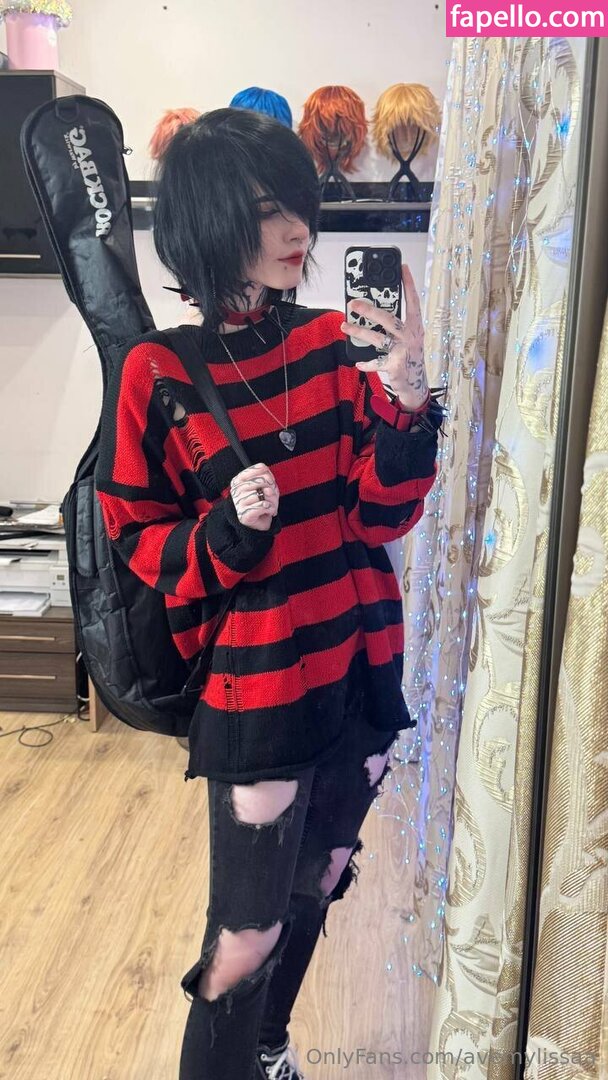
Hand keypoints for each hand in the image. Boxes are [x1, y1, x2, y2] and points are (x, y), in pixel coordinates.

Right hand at [229, 463, 279, 531]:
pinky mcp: (243, 515)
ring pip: (263, 494)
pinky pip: (263, 506)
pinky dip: (270, 509)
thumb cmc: (261, 502)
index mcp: (239, 480)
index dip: (270, 475)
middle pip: (263, 480)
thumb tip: (267, 489)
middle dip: (273, 489)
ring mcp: (238, 502)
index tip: (270, 483)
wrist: (256, 523)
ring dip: (273, 501)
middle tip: (271, 497)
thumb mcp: (266, 487)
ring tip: (269, 506)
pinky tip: (268, 512)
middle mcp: (236, 490)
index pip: (260, 468)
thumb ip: (268, 481)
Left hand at [340, 263, 428, 408]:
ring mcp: (403, 350)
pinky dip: (366, 363)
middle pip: (388, 318)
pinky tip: (358, 361)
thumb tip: (373, 309)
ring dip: (359, 332)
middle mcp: (411, 336)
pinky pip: (376, 362)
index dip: (408, 284)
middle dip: (369, 310)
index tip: (402, 267)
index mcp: (415, 326)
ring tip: (345, 327)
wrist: (416, 384)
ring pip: (377, 338)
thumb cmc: (408, 355)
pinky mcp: (395, 365)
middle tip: (353, 303)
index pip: (413, 301)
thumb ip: (396, 324)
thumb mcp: (407, 337)